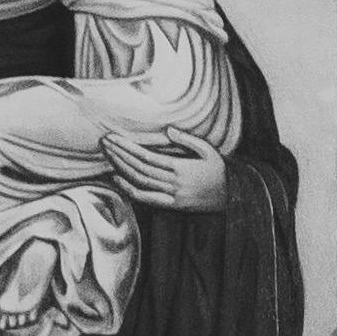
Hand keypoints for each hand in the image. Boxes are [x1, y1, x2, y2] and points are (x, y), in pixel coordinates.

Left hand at [105, 125, 230, 213]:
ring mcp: (171, 195)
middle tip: (103, 143)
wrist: (232, 196)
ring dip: (120, 168)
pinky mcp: (171, 205)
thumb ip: (187, 140)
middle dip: (119, 154)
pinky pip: (146, 198)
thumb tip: (169, 130)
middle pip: (138, 167)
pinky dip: (129, 189)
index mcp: (180, 167)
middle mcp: (173, 182)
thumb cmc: (219, 170)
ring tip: (107, 155)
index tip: (113, 138)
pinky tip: (117, 179)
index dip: (127, 148)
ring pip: (139, 181)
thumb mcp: (208, 150)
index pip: (146, 156)